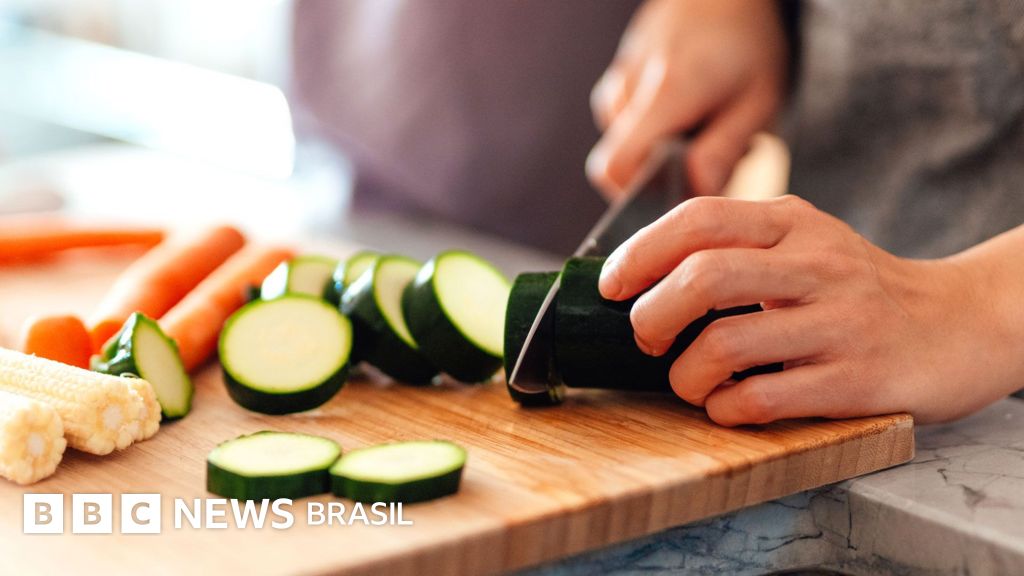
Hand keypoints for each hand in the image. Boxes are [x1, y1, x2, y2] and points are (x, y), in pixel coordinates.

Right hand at [587, 0, 788, 198]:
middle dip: (657, 175)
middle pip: (618, 163)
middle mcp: (629, 87)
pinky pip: (626, 124)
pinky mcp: (618, 78)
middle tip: (703, 155)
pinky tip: (686, 114)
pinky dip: (654, 130)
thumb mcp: (758, 99)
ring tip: (700, 129)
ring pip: (624, 145)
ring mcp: (618, 80)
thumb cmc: (747, 40)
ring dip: (658, 151)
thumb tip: (695, 192)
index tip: (673, 195)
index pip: (614, 168)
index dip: (635, 196)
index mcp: (665, 93)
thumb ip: (723, 150)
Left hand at [599, 195, 1016, 425]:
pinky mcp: (857, 380)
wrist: (960, 324)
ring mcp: (840, 322)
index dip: (639, 252)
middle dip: (652, 315)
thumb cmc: (858, 289)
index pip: (699, 218)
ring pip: (725, 344)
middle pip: (703, 277)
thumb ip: (737, 248)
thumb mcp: (805, 244)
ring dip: (685, 375)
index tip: (611, 286)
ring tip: (690, 381)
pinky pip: (763, 398)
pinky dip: (725, 408)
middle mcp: (818, 264)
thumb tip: (641, 277)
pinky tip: (727, 405)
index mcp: (794, 223)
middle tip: (647, 338)